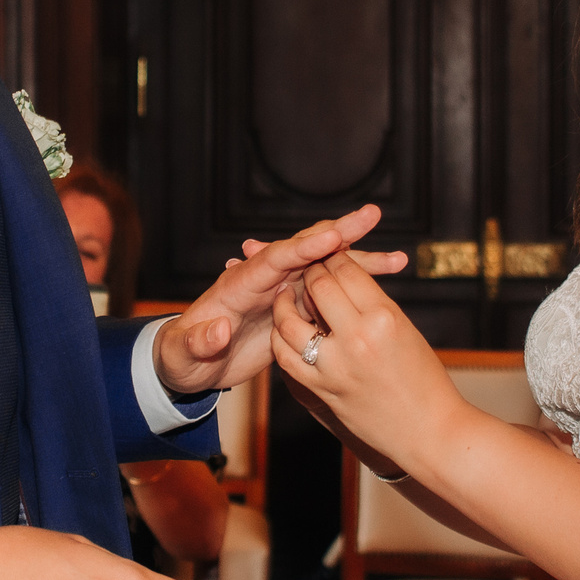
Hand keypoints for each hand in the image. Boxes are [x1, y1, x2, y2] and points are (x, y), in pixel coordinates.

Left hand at [151, 206, 409, 398]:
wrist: (188, 364)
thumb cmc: (181, 357)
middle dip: (339, 234)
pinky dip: (356, 284)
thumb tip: (216, 329)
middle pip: (306, 250)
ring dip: (360, 261)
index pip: (273, 259)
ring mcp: (281, 291)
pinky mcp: (293, 306)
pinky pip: (330, 290)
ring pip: (326, 269)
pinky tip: (386, 283)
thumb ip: (197, 342)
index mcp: (238, 285)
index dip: (302, 247)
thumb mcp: (182, 354)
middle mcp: (263, 279)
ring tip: (399, 259)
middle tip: (372, 216)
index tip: (331, 236)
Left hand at [269, 248, 468, 474]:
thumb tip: (345, 281)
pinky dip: (281, 339)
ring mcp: (335, 366)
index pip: (347, 270)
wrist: (431, 434)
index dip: (334, 256)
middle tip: (308, 269)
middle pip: (318, 287)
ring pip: (290, 321)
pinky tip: (285, 331)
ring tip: (287, 295)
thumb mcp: (405, 331)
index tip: (330, 253)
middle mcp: (358, 338)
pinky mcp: (321, 390)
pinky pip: (286, 357)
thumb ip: (373, 305)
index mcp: (385, 317)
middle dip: (310, 272)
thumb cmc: (426, 381)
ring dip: (285, 303)